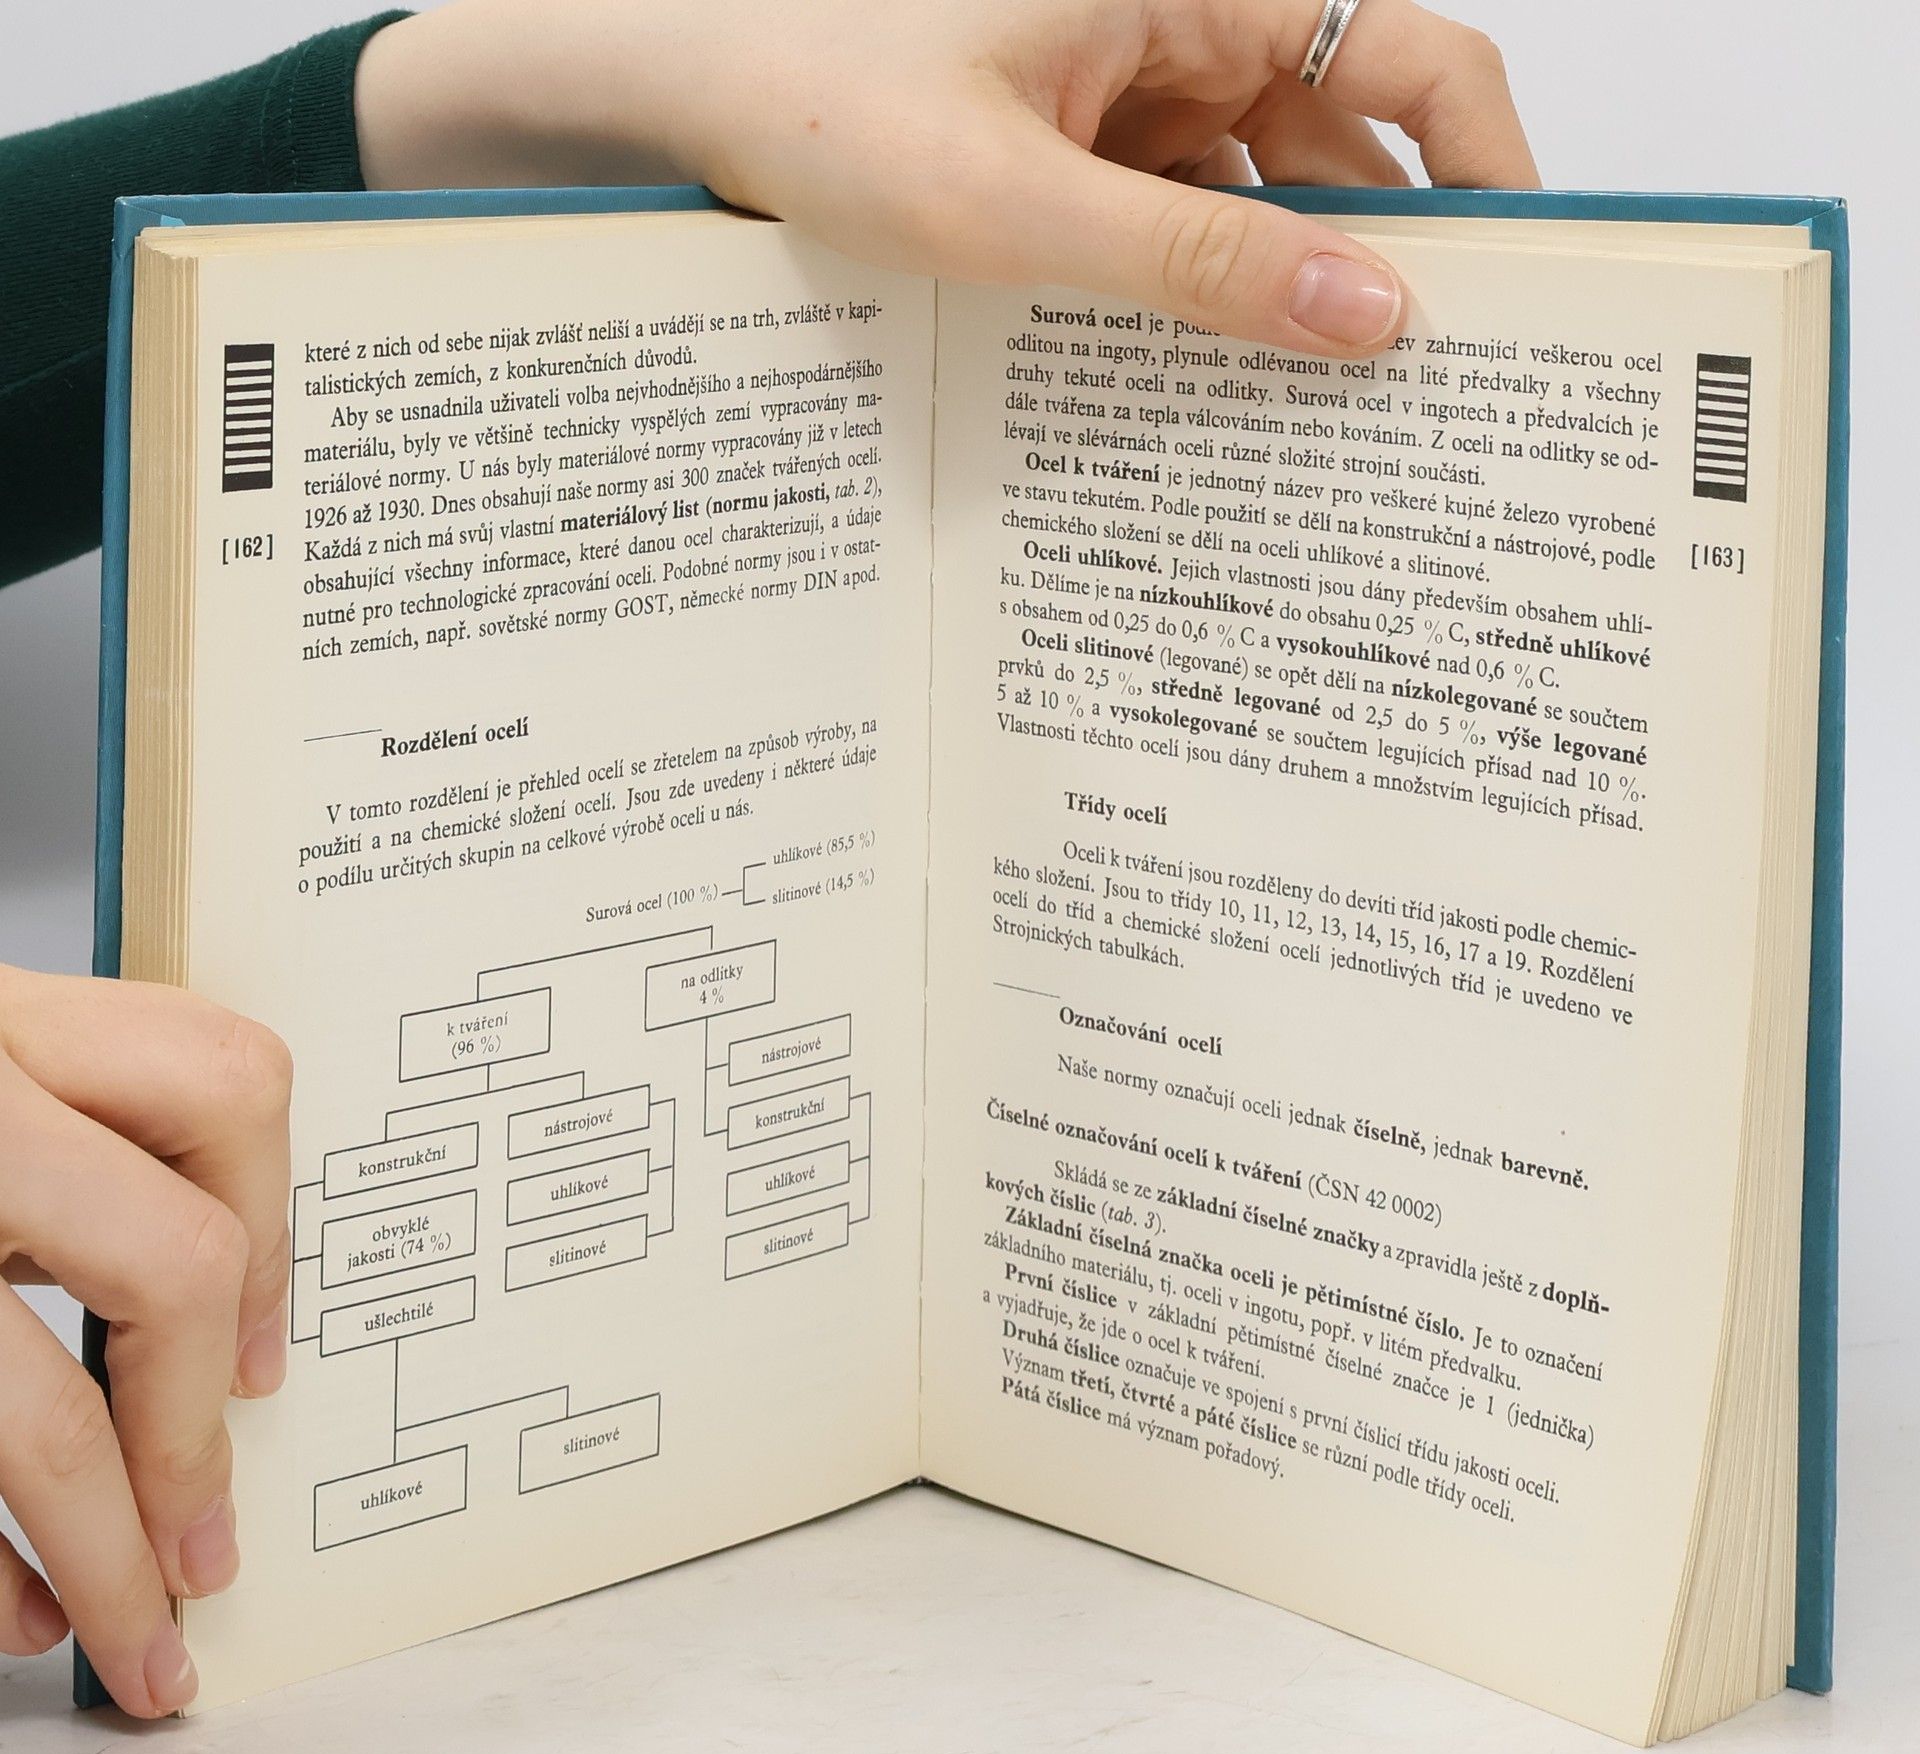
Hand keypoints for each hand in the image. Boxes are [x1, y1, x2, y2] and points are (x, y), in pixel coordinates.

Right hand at [0, 968, 291, 1716]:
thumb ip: (60, 1147)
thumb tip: (217, 1315)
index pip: (223, 1089)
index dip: (274, 1232)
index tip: (263, 1360)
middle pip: (173, 1258)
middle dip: (196, 1430)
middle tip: (209, 1537)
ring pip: (35, 1417)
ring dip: (103, 1554)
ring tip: (137, 1633)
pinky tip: (9, 1611)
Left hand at [355, 0, 1536, 355]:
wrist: (666, 83)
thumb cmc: (812, 93)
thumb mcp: (1020, 201)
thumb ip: (1199, 263)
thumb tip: (1368, 319)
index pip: (1410, 58)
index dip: (1484, 169)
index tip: (1515, 290)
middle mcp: (1180, 14)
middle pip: (1342, 139)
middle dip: (1379, 257)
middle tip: (1415, 398)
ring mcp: (1127, 76)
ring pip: (1256, 187)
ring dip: (1277, 287)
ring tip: (1310, 418)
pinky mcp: (1075, 132)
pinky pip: (1174, 208)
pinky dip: (1192, 285)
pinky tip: (1195, 376)